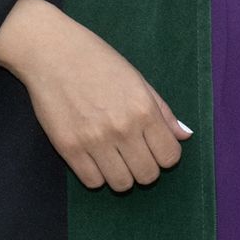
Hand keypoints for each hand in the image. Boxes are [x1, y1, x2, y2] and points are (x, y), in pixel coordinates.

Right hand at [0, 0, 190, 191]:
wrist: (54, 55)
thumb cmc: (100, 63)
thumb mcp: (139, 81)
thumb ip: (163, 112)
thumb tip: (184, 136)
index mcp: (144, 110)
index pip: (170, 156)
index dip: (166, 155)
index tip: (155, 148)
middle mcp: (122, 129)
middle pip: (147, 175)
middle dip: (145, 168)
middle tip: (135, 154)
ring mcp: (94, 141)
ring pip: (121, 184)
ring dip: (122, 175)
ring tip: (115, 157)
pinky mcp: (68, 149)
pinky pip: (92, 182)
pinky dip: (97, 175)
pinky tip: (95, 158)